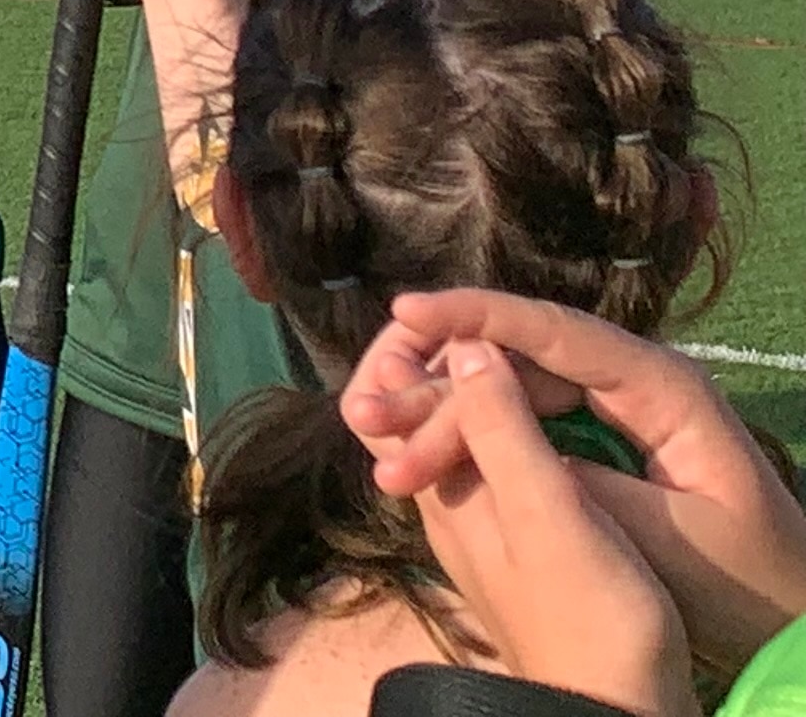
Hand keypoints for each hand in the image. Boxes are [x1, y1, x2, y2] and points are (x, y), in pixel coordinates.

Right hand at [347, 291, 805, 676]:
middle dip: (435, 382)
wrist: (786, 615)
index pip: (553, 330)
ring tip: (374, 443)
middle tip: (364, 412)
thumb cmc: (741, 578)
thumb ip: (575, 476)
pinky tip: (415, 453)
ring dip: (440, 416)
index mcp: (659, 386)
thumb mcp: (665, 536)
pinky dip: (466, 439)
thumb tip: (487, 415)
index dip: (474, 315)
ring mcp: (607, 409)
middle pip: (514, 360)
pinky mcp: (590, 441)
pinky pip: (516, 423)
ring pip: (505, 391)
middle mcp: (627, 380)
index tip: (403, 312)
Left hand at [358, 333, 696, 714]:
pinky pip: (489, 458)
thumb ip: (502, 430)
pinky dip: (503, 422)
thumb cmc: (587, 613)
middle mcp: (442, 500)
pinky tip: (542, 416)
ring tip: (514, 353)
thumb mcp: (547, 513)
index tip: (446, 313)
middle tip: (485, 322)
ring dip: (472, 387)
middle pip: (410, 409)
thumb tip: (463, 344)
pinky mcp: (517, 538)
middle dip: (434, 359)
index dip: (401, 349)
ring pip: (451, 431)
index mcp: (437, 488)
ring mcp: (476, 521)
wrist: (613, 704)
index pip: (377, 400)